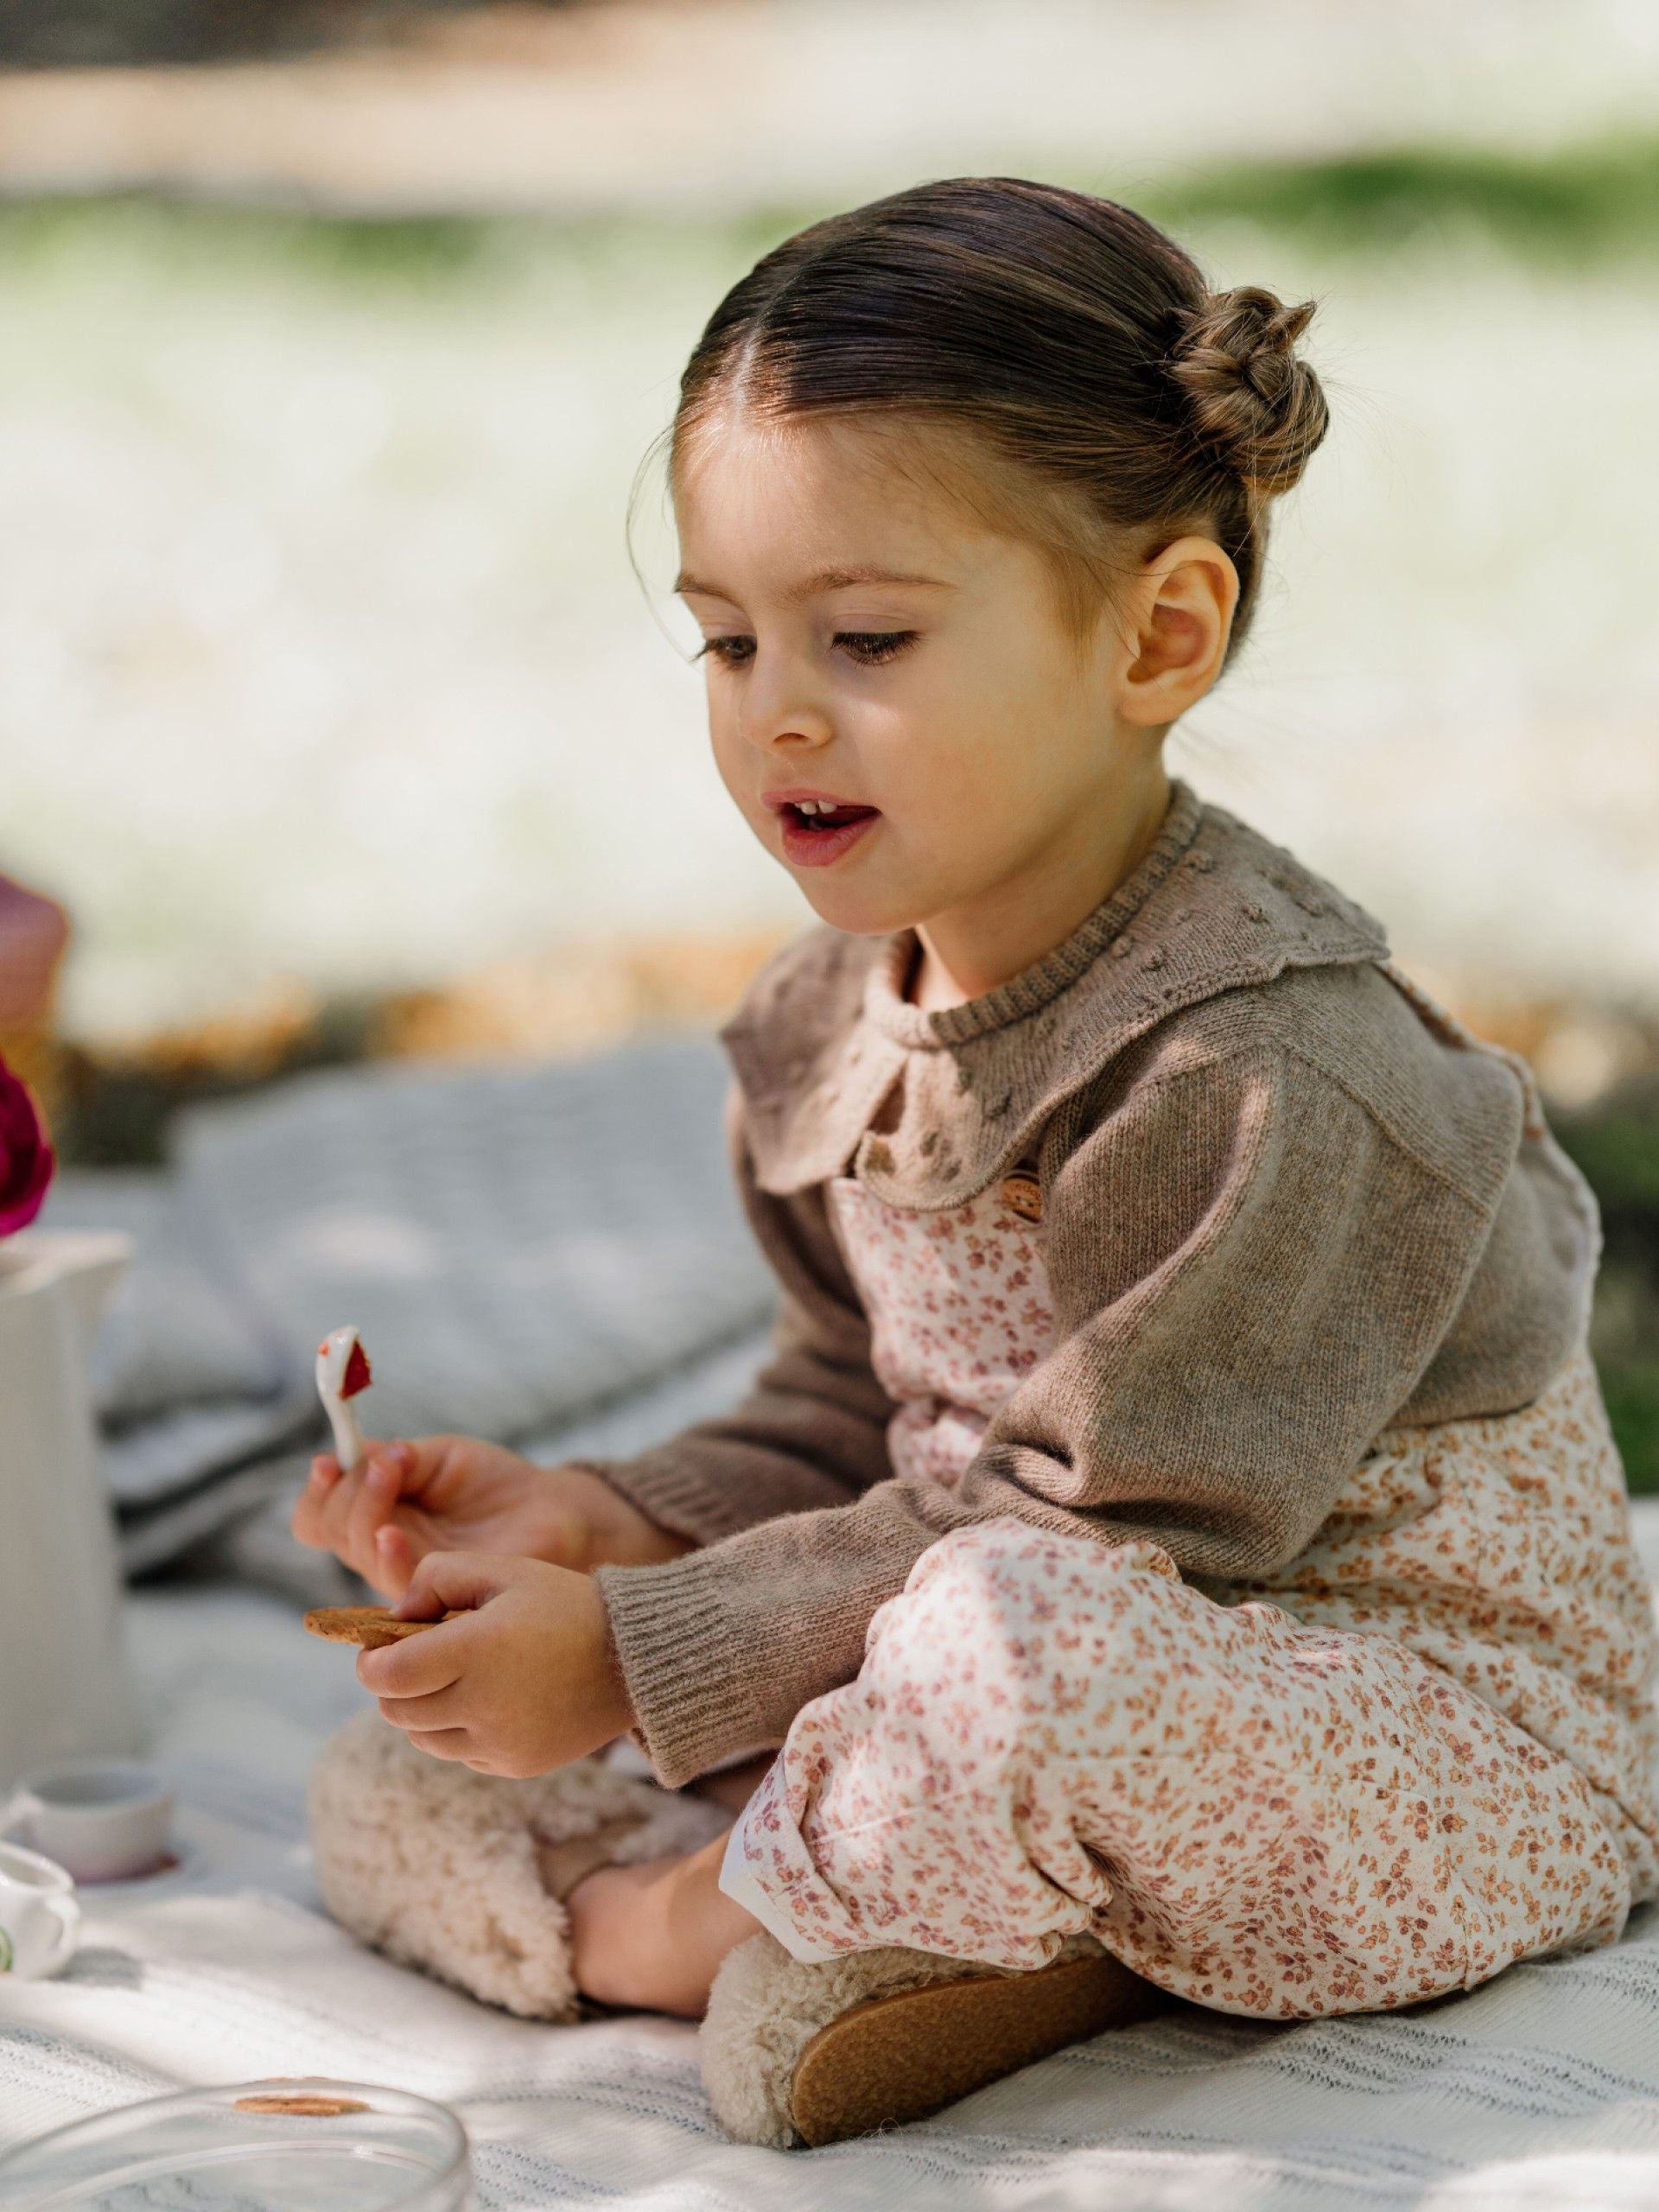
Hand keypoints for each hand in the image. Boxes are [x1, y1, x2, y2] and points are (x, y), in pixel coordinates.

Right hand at [291, 1435, 689, 1598]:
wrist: (551, 1512)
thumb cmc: (494, 1486)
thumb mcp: (440, 1458)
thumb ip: (395, 1458)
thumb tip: (352, 1455)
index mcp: (376, 1514)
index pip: (318, 1516)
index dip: (315, 1492)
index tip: (328, 1461)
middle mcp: (381, 1548)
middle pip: (327, 1530)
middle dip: (342, 1492)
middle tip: (381, 1464)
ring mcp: (405, 1573)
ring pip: (355, 1551)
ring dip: (363, 1508)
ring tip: (391, 1473)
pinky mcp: (437, 1595)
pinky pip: (395, 1581)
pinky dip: (386, 1553)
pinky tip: (394, 1532)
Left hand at [356, 1552, 630, 1777]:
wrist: (635, 1657)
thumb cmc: (563, 1603)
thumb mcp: (501, 1568)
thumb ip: (435, 1576)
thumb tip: (396, 1617)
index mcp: (475, 1650)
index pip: (385, 1676)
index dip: (371, 1662)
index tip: (378, 1648)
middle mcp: (483, 1704)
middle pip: (396, 1711)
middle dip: (393, 1684)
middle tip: (415, 1659)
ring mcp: (499, 1742)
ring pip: (423, 1738)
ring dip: (423, 1710)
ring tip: (455, 1678)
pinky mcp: (516, 1765)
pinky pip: (461, 1753)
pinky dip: (458, 1730)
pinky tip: (489, 1699)